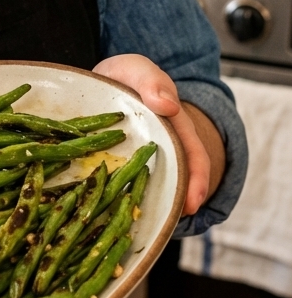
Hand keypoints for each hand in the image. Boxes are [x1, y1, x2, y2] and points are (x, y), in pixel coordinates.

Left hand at [93, 54, 223, 215]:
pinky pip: (122, 190)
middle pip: (176, 179)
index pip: (191, 155)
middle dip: (179, 201)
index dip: (196, 178)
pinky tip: (117, 222)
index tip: (193, 200)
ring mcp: (138, 163)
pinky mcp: (116, 171)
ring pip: (152, 190)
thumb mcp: (135, 69)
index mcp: (171, 128)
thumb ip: (150, 80)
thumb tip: (168, 105)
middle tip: (176, 222)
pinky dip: (124, 205)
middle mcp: (160, 151)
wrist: (100, 84)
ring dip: (155, 209)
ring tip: (152, 228)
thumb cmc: (122, 77)